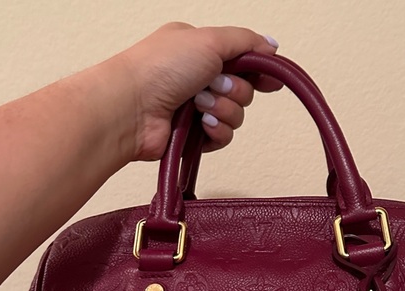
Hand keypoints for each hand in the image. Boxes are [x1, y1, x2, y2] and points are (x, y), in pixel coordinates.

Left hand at [114, 23, 281, 160]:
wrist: (132, 109)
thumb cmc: (159, 69)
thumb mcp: (209, 40)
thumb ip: (246, 42)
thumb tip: (272, 46)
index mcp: (199, 51)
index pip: (242, 61)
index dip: (259, 71)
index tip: (270, 79)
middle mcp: (198, 79)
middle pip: (243, 90)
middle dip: (234, 89)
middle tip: (213, 84)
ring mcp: (196, 109)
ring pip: (236, 115)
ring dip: (223, 109)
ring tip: (199, 105)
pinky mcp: (194, 137)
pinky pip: (224, 137)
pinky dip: (217, 130)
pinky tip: (201, 125)